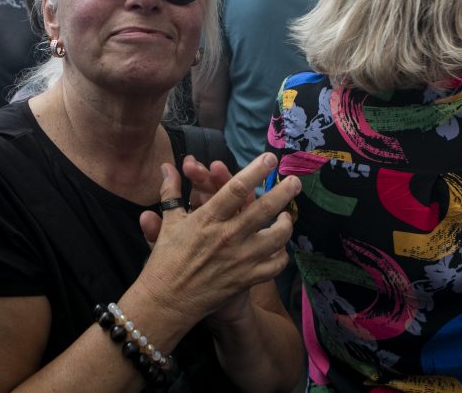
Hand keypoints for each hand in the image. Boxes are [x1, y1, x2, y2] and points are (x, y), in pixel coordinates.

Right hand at [135, 154, 299, 324]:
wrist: (166, 302)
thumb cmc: (165, 260)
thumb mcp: (169, 222)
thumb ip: (171, 191)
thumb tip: (166, 166)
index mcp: (207, 219)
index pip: (236, 189)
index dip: (256, 171)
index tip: (271, 159)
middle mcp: (227, 237)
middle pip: (264, 210)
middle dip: (283, 192)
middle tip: (296, 181)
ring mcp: (240, 259)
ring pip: (276, 237)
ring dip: (286, 224)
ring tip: (287, 216)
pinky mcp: (246, 279)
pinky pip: (275, 265)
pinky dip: (282, 255)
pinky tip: (280, 248)